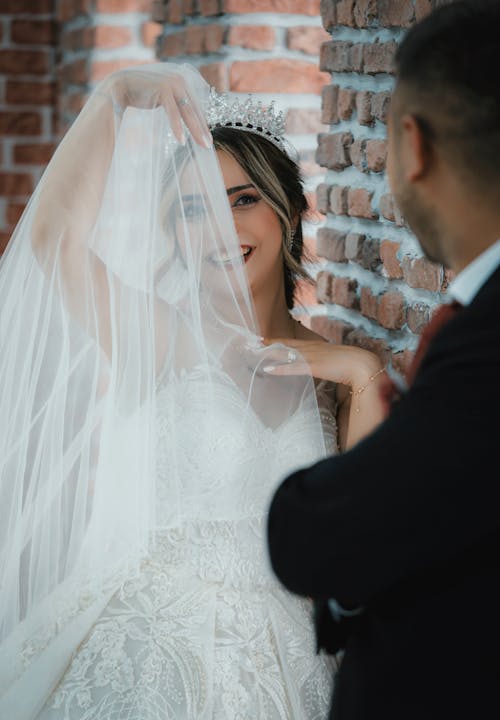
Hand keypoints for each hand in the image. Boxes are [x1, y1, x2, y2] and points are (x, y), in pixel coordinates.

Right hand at [96, 63, 211, 147]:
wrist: (119, 86)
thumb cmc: (141, 94)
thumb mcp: (163, 98)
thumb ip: (176, 102)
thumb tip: (187, 114)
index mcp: (182, 81)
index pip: (195, 105)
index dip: (201, 122)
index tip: (207, 138)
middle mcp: (180, 79)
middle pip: (194, 109)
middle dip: (202, 129)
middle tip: (208, 146)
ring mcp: (172, 82)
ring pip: (187, 111)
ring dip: (195, 130)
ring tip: (201, 145)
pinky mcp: (163, 88)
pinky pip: (173, 112)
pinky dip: (177, 127)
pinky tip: (181, 141)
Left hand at [262, 337, 383, 389]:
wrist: (363, 364)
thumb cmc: (351, 364)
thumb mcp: (333, 360)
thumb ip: (324, 362)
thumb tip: (320, 366)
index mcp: (315, 346)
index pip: (290, 342)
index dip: (275, 341)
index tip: (261, 340)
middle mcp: (310, 348)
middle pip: (283, 344)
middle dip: (266, 343)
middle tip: (249, 342)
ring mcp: (311, 356)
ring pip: (284, 352)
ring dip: (267, 353)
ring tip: (252, 351)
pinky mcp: (313, 366)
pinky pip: (292, 367)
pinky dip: (279, 368)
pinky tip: (267, 369)